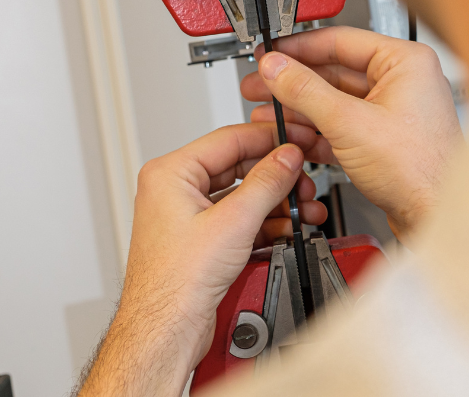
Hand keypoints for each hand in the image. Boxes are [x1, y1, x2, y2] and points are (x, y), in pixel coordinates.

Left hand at [77, 123, 325, 396]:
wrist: (166, 330)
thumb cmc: (175, 282)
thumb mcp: (233, 222)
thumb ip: (266, 182)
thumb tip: (286, 157)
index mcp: (170, 173)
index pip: (228, 138)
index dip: (268, 139)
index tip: (296, 143)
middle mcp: (175, 189)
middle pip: (238, 166)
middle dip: (276, 177)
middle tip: (303, 181)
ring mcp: (187, 215)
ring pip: (241, 194)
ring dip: (274, 202)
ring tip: (301, 208)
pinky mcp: (200, 239)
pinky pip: (237, 218)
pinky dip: (263, 221)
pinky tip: (286, 227)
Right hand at [241, 26, 462, 242]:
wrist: (435, 217)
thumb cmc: (421, 172)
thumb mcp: (349, 123)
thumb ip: (305, 90)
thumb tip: (276, 67)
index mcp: (405, 62)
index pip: (340, 40)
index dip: (298, 48)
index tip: (271, 54)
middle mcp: (402, 82)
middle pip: (334, 72)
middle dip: (293, 83)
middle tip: (261, 84)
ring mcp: (392, 112)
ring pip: (335, 101)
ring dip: (300, 109)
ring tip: (268, 112)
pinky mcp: (384, 140)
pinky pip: (342, 126)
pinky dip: (316, 132)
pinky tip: (292, 137)